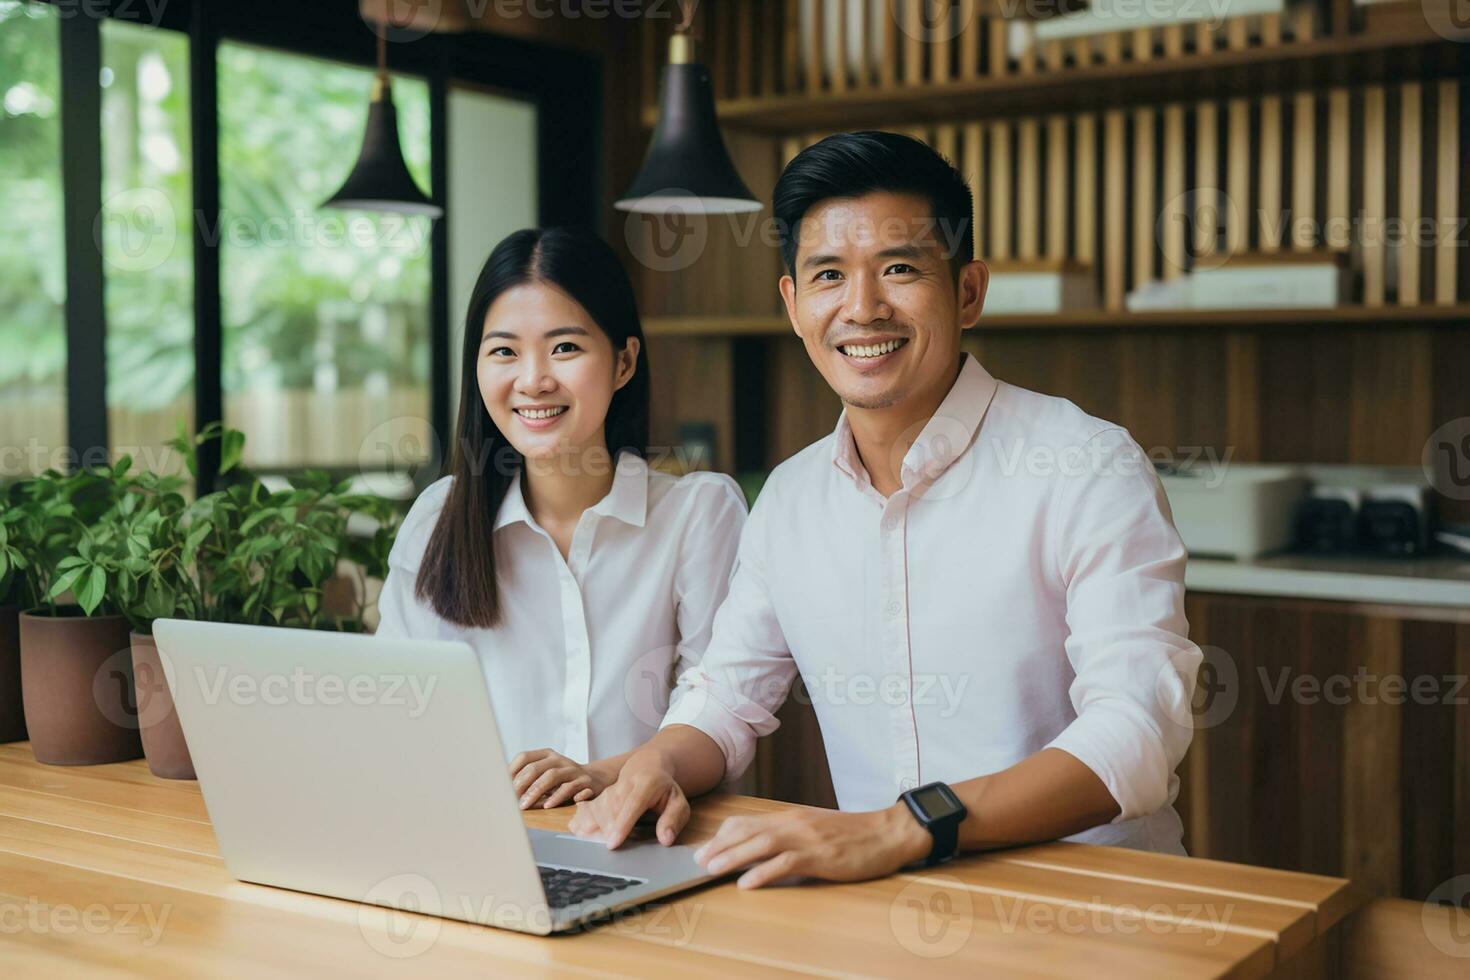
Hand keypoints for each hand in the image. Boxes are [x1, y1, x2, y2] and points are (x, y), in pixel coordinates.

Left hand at [508, 749, 611, 809]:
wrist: (595, 779)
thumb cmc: (563, 781)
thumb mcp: (545, 775)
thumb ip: (528, 779)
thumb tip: (501, 788)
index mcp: (546, 755)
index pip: (524, 757)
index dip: (512, 771)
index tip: (502, 787)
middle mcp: (559, 759)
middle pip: (535, 768)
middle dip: (521, 785)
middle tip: (511, 800)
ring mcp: (572, 769)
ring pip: (552, 776)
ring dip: (536, 791)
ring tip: (525, 805)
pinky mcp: (584, 781)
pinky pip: (570, 787)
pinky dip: (558, 796)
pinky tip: (548, 805)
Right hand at [567, 749, 689, 848]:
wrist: (646, 768)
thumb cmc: (664, 790)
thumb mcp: (678, 802)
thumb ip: (674, 820)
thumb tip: (665, 839)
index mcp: (646, 783)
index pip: (632, 803)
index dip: (622, 824)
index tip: (613, 844)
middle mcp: (624, 783)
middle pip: (610, 808)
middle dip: (607, 831)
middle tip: (614, 851)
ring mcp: (608, 789)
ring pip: (596, 810)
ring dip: (596, 830)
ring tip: (604, 845)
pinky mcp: (597, 796)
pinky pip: (585, 812)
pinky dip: (585, 826)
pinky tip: (589, 838)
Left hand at [693, 803, 931, 888]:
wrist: (888, 832)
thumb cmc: (853, 834)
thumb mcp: (816, 829)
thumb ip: (791, 835)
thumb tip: (763, 850)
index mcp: (792, 817)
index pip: (748, 821)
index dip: (723, 835)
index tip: (706, 848)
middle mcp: (794, 823)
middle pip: (747, 831)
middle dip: (719, 846)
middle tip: (698, 860)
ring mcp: (807, 838)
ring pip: (760, 844)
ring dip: (732, 857)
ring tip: (712, 869)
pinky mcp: (820, 856)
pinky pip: (785, 863)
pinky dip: (763, 872)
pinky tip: (747, 883)